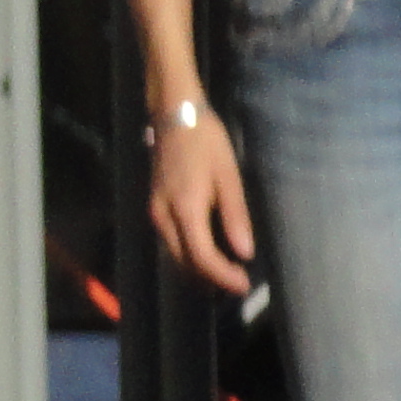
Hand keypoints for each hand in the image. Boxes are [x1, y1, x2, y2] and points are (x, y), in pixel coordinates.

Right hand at [149, 101, 254, 295]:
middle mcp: (163, 216)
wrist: (175, 116)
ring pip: (175, 256)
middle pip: (185, 263)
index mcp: (184, 209)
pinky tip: (209, 255)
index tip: (244, 285)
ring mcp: (155, 213)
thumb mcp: (228, 178)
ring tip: (228, 274)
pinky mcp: (155, 208)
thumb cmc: (207, 143)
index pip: (202, 257)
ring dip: (200, 270)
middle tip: (239, 284)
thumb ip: (235, 217)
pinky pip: (171, 242)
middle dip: (212, 279)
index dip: (223, 276)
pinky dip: (190, 255)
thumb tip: (244, 253)